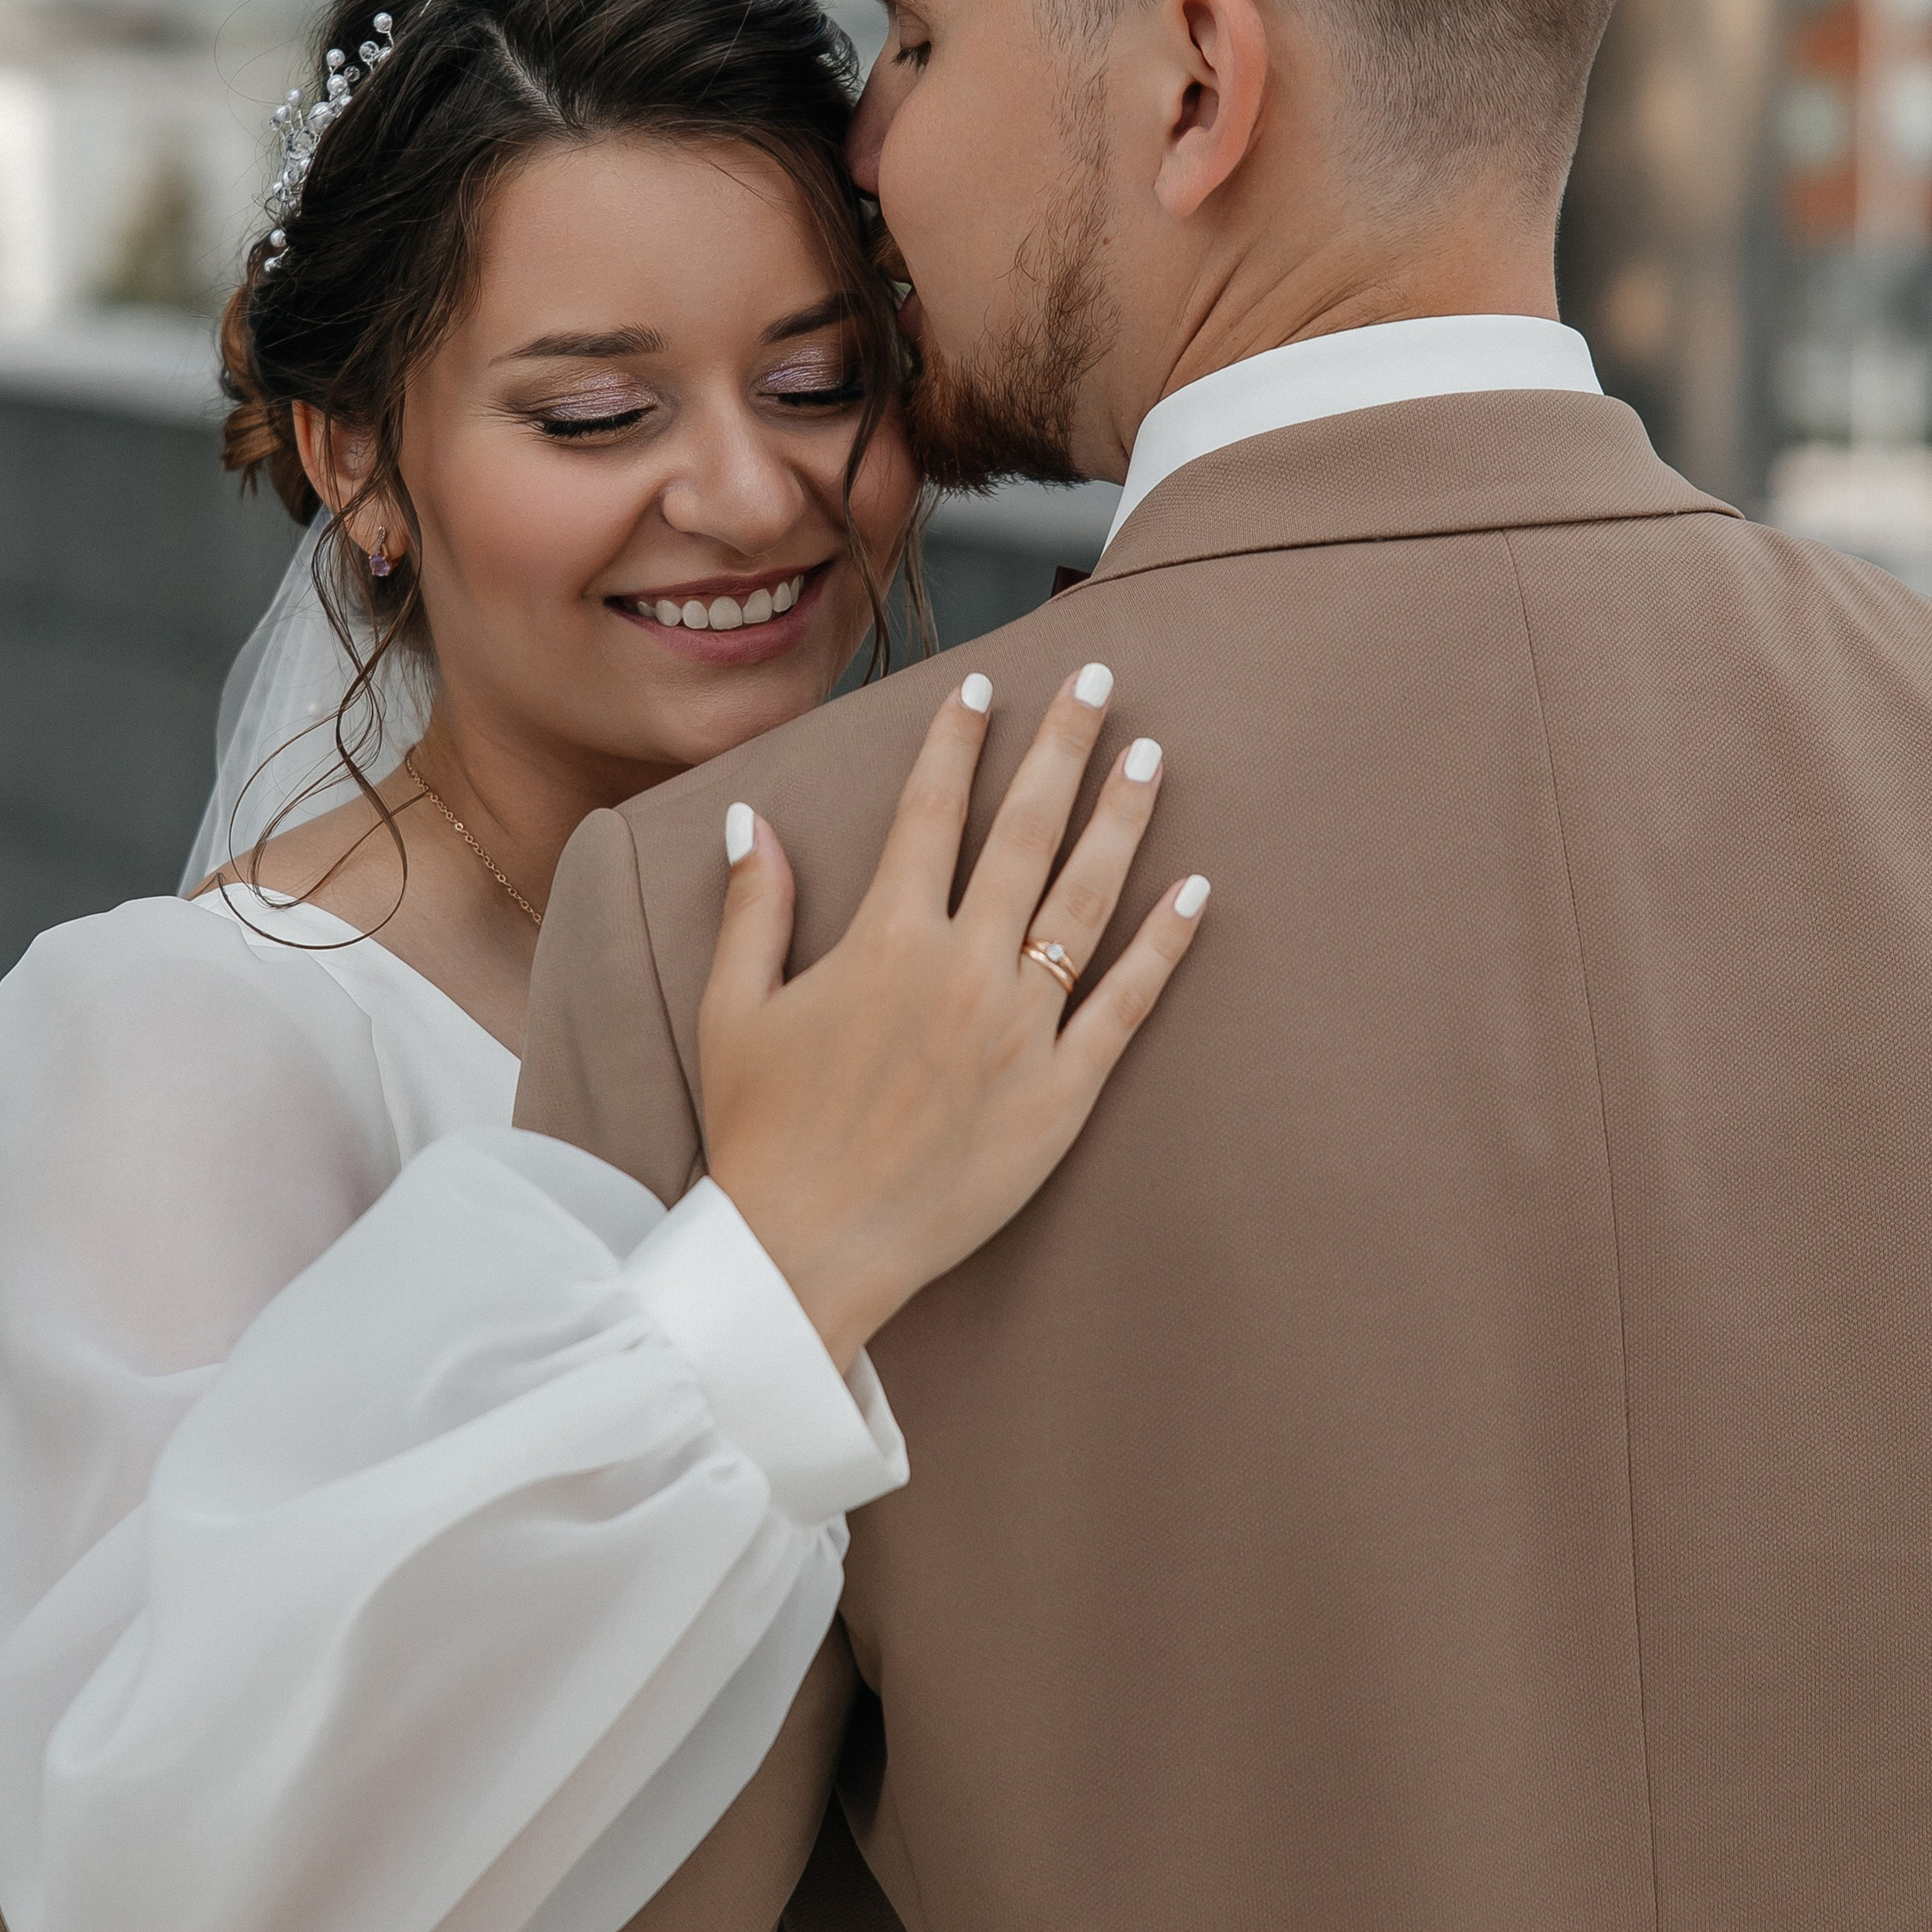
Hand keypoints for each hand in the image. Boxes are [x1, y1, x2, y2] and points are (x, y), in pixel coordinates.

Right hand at [698, 667, 1207, 1368]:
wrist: (805, 1250)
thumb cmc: (761, 1132)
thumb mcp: (735, 1009)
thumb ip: (754, 907)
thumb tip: (755, 819)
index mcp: (883, 939)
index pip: (929, 811)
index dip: (959, 740)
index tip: (986, 683)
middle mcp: (961, 968)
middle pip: (1024, 832)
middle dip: (1064, 746)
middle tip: (1101, 681)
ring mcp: (1019, 1029)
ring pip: (1085, 900)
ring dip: (1121, 820)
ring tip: (1152, 756)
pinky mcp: (1060, 1092)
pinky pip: (1125, 1004)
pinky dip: (1164, 943)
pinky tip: (1196, 888)